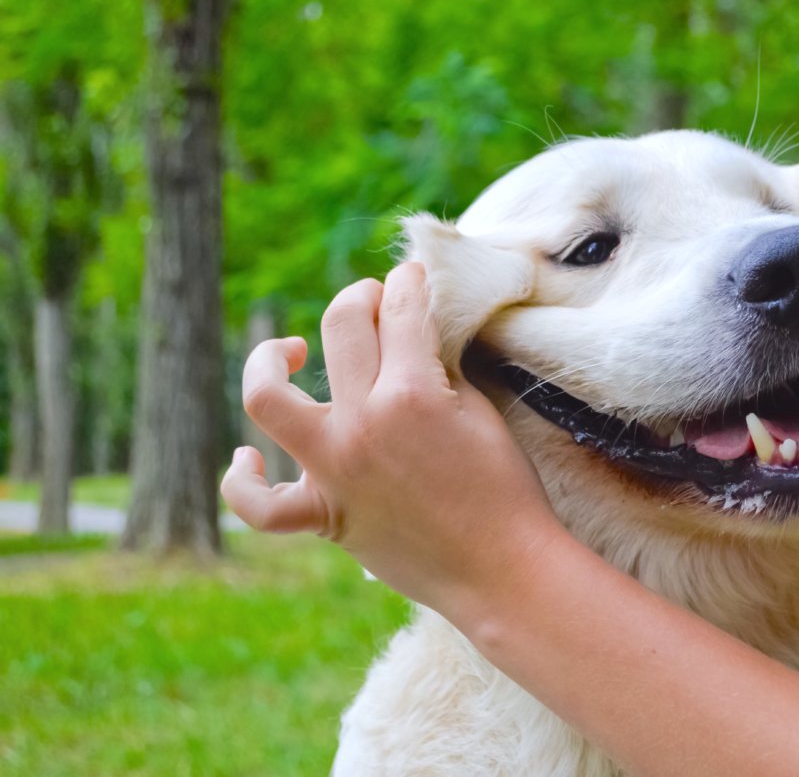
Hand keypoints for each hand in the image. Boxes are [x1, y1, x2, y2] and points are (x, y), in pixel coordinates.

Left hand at [221, 262, 562, 621]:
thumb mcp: (481, 412)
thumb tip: (412, 336)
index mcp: (414, 393)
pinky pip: (259, 505)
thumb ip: (440, 370)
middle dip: (363, 298)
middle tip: (379, 303)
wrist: (503, 570)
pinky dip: (242, 479)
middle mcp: (363, 424)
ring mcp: (335, 470)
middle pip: (341, 325)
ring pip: (266, 398)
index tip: (413, 278)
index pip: (402, 308)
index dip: (410, 281)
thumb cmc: (506, 490)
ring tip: (292, 351)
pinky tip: (248, 456)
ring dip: (269, 360)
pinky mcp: (325, 516)